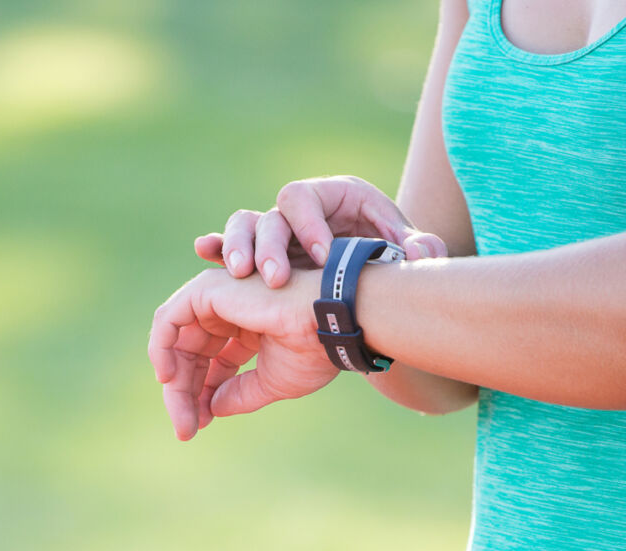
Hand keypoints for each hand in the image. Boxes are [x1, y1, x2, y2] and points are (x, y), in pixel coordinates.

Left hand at [148, 267, 330, 440]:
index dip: (201, 397)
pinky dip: (161, 349)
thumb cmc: (312, 350)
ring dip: (175, 381)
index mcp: (246, 327)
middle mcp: (228, 310)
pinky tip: (169, 380)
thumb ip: (239, 395)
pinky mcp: (206, 291)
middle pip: (190, 355)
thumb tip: (211, 409)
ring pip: (176, 342)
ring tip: (182, 412)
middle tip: (186, 429)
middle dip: (184, 394)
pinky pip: (167, 321)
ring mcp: (216, 297)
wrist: (329, 325)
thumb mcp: (271, 383)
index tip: (195, 428)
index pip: (211, 364)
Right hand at [194, 175, 447, 288]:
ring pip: (246, 225)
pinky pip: (233, 245)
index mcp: (336, 196)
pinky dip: (218, 248)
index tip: (321, 257)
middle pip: (272, 215)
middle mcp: (303, 210)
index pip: (308, 199)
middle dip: (269, 246)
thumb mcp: (413, 249)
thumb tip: (418, 254)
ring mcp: (280, 231)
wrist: (384, 273)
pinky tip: (204, 253)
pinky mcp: (264, 254)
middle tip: (275, 280)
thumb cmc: (397, 254)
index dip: (310, 225)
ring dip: (238, 248)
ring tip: (240, 275)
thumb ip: (422, 249)